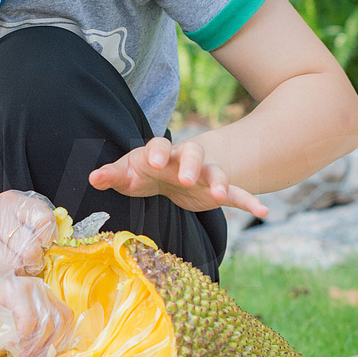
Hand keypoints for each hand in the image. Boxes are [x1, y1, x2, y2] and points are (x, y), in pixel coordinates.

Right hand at [0, 191, 56, 274]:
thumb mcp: (5, 216)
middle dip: (32, 262)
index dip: (47, 236)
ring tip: (6, 268)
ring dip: (15, 273)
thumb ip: (30, 226)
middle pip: (31, 248)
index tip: (41, 243)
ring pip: (15, 265)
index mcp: (10, 201)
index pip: (44, 219)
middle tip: (24, 262)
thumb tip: (59, 242)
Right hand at [0, 248, 72, 356]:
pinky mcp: (15, 292)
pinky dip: (24, 336)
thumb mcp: (7, 314)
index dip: (60, 339)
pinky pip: (29, 320)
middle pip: (61, 322)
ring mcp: (29, 288)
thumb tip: (33, 356)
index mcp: (42, 293)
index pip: (66, 317)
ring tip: (20, 356)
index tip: (46, 356)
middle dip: (48, 346)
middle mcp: (40, 288)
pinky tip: (13, 344)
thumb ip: (22, 329)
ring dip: (36, 344)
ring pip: (48, 323)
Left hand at [89, 136, 268, 217]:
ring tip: (219, 193)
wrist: (173, 173)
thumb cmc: (145, 172)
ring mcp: (204, 174)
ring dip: (218, 181)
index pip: (158, 145)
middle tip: (183, 178)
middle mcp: (185, 159)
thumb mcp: (128, 174)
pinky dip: (249, 201)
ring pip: (215, 172)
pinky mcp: (218, 190)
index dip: (156, 151)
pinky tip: (264, 211)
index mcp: (160, 153)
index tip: (151, 161)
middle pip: (191, 153)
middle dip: (188, 164)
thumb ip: (112, 175)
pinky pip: (236, 193)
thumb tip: (92, 178)